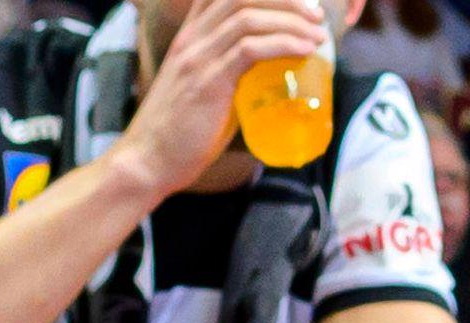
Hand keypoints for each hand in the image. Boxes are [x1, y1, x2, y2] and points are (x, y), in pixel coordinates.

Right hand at [110, 0, 334, 199]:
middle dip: (285, 0)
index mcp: (190, 36)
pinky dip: (282, 44)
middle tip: (316, 15)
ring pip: (247, 18)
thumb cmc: (183, 133)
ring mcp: (198, 57)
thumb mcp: (207, 91)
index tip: (298, 5)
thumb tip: (272, 86)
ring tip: (318, 35)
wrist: (150, 159)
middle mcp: (192, 39)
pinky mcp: (208, 81)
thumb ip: (232, 78)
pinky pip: (249, 49)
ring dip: (290, 21)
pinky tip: (305, 49)